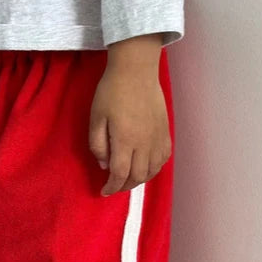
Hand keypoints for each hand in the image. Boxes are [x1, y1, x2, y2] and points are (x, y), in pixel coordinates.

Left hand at [89, 35, 170, 195]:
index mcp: (125, 139)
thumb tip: (104, 165)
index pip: (120, 174)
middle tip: (114, 185)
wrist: (136, 69)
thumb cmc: (112, 91)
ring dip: (140, 180)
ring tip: (128, 178)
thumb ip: (98, 145)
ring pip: (152, 170)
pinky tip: (145, 166)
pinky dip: (154, 168)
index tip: (104, 191)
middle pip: (137, 177)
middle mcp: (144, 142)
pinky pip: (163, 158)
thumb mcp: (96, 118)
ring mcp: (157, 137)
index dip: (112, 187)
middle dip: (124, 186)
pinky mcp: (165, 131)